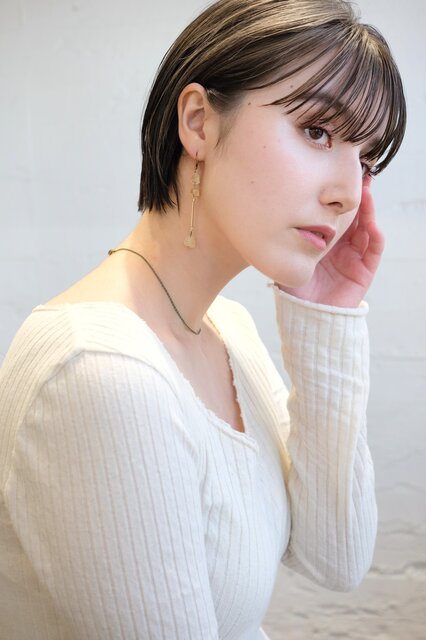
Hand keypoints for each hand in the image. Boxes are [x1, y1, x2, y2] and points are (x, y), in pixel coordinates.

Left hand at [276, 179, 384, 306]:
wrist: (304, 317)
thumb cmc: (293, 290)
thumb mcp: (287, 258)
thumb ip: (285, 241)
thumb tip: (270, 214)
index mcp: (324, 242)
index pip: (335, 215)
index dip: (339, 198)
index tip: (339, 178)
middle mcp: (340, 248)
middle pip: (354, 217)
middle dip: (357, 197)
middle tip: (360, 176)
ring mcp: (353, 258)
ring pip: (366, 229)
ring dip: (368, 212)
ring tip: (366, 194)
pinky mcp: (363, 272)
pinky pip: (374, 250)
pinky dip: (375, 236)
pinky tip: (371, 224)